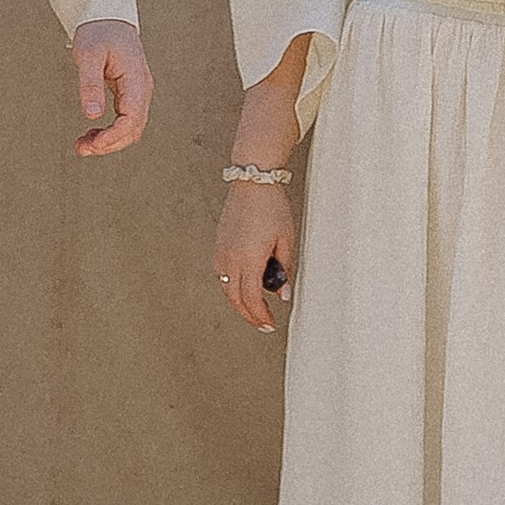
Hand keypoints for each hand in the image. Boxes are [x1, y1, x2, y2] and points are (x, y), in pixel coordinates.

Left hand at [71, 18, 152, 157]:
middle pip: (134, 129)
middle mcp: (141, 89)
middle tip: (82, 148)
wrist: (107, 17)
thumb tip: (92, 114)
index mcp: (136, 80)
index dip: (114, 136)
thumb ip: (90, 84)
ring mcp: (137, 92)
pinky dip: (110, 131)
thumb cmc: (98, 31)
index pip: (132, 118)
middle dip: (110, 144)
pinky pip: (125, 119)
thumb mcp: (89, 55)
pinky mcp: (129, 93)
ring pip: (130, 128)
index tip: (94, 143)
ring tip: (83, 145)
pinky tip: (92, 134)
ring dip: (109, 141)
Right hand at [214, 176, 295, 333]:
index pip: (251, 298)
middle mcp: (231, 257)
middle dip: (249, 314)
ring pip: (225, 287)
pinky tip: (243, 285)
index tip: (269, 324)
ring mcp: (222, 250)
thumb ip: (283, 269)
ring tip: (255, 307)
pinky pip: (221, 273)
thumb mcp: (285, 239)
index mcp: (249, 258)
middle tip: (263, 323)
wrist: (253, 180)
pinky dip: (231, 284)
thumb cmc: (272, 206)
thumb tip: (282, 293)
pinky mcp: (218, 243)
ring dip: (238, 301)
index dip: (260, 315)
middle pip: (235, 298)